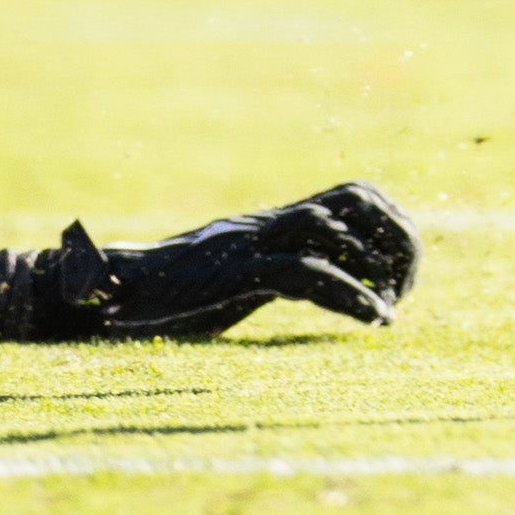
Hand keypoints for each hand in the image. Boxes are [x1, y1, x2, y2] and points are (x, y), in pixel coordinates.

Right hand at [0, 181, 419, 344]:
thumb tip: (306, 281)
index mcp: (268, 223)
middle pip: (354, 198)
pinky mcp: (233, 274)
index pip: (348, 195)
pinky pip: (304, 275)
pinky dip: (348, 296)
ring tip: (393, 308)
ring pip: (335, 230)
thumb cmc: (160, 295)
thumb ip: (262, 274)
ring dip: (378, 266)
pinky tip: (374, 320)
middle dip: (396, 234)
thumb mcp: (226, 281)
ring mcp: (249, 243)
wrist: (107, 296)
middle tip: (407, 285)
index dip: (387, 219)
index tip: (403, 267)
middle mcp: (265, 223)